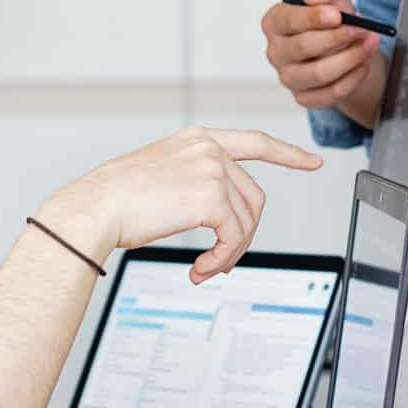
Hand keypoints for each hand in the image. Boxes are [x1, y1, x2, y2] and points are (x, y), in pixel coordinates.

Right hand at [48, 126, 321, 283]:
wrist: (95, 208)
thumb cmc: (116, 199)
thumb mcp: (160, 175)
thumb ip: (193, 181)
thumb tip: (220, 215)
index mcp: (196, 139)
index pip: (255, 141)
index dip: (288, 154)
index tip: (312, 162)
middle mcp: (208, 148)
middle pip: (254, 196)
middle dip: (244, 233)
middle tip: (222, 259)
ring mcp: (212, 169)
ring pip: (247, 220)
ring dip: (230, 252)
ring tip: (207, 268)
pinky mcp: (212, 196)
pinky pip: (234, 236)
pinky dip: (222, 259)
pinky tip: (201, 269)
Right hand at [261, 0, 387, 122]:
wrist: (343, 45)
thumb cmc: (330, 18)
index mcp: (274, 23)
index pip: (288, 21)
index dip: (312, 18)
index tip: (337, 15)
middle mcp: (276, 52)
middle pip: (303, 48)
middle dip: (336, 38)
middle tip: (360, 29)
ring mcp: (288, 78)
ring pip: (319, 74)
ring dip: (350, 58)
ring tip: (369, 43)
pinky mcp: (304, 98)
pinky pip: (332, 92)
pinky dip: (354, 77)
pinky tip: (364, 62)